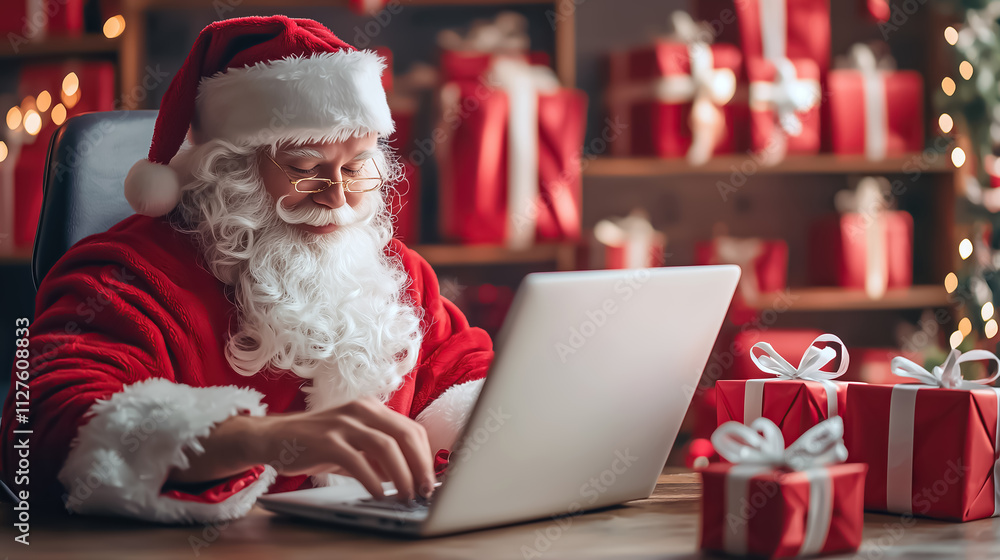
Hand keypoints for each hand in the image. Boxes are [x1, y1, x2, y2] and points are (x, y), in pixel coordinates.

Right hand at [168, 396, 435, 501]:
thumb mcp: (353, 443)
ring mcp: (343, 423)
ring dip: (401, 474)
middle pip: (404, 434)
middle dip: (420, 465)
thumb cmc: (316, 442)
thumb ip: (379, 456)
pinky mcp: (326, 440)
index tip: (430, 480)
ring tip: (406, 496)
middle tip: (425, 491)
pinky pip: (356, 460)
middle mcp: (361, 410)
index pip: (411, 429)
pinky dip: (372, 479)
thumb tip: (410, 477)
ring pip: (385, 446)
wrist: (272, 437)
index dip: (426, 456)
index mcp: (371, 409)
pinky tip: (378, 495)